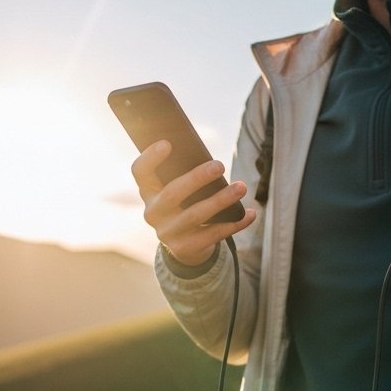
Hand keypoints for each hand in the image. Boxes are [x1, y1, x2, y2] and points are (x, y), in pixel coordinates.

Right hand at [131, 140, 255, 266]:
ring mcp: (167, 233)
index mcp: (148, 191)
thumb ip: (184, 174)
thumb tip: (211, 160)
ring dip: (221, 200)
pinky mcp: (185, 248)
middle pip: (172, 193)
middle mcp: (153, 213)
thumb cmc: (186, 204)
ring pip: (196, 214)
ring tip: (241, 187)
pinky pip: (213, 234)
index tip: (168, 143)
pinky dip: (235, 223)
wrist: (185, 245)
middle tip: (220, 165)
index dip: (150, 157)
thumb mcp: (179, 190)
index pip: (140, 171)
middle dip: (197, 178)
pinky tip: (250, 214)